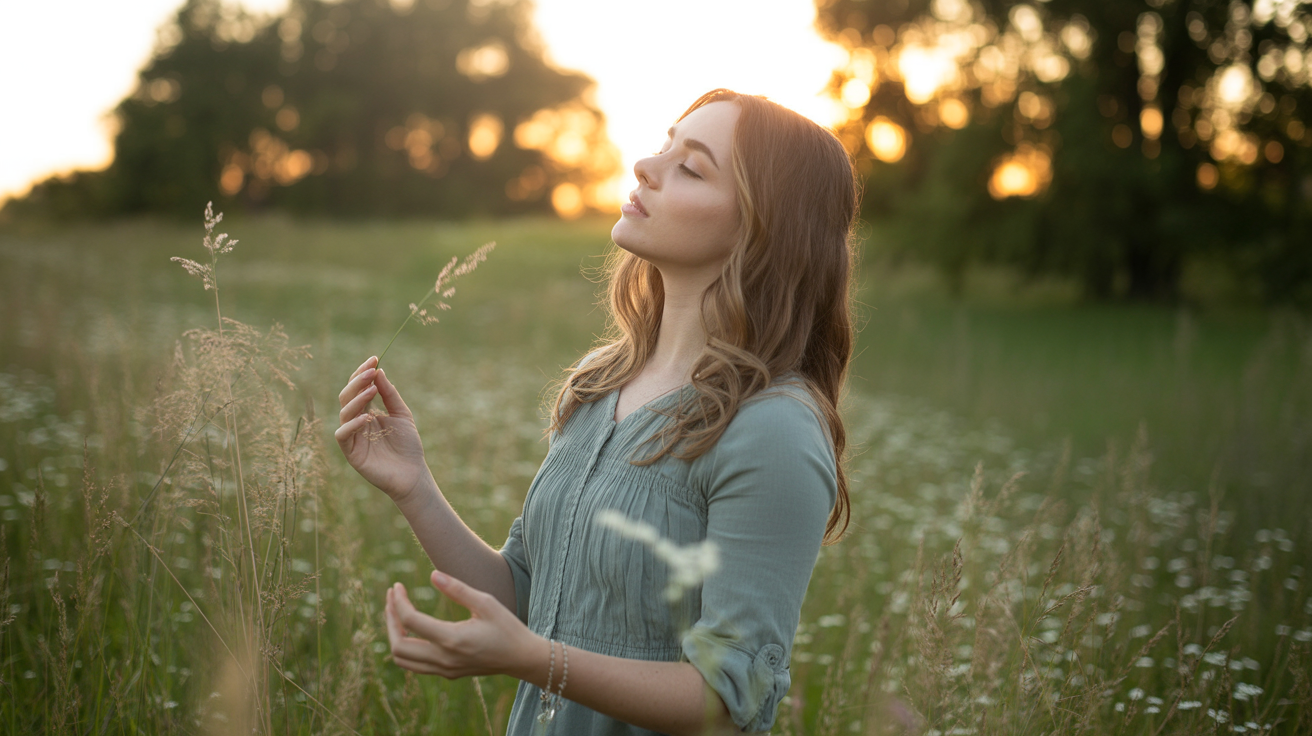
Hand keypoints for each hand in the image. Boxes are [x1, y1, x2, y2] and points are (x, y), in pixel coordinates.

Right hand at [335, 356, 430, 500]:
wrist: (413, 474)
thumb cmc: (408, 445)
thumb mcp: (402, 414)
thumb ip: (390, 394)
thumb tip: (379, 371)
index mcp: (367, 410)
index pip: (359, 387)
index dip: (363, 372)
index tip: (374, 358)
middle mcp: (357, 421)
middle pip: (347, 396)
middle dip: (357, 381)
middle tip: (370, 371)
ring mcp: (353, 436)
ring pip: (344, 412)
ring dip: (357, 399)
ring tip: (372, 389)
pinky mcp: (351, 452)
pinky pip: (343, 434)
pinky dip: (352, 424)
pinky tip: (366, 417)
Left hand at [384, 570, 540, 680]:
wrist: (521, 658)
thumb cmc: (507, 627)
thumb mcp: (485, 603)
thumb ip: (457, 589)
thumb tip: (432, 575)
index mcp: (452, 639)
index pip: (410, 621)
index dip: (398, 602)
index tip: (397, 586)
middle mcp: (444, 659)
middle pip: (397, 646)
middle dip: (389, 619)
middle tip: (392, 598)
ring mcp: (444, 670)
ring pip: (402, 659)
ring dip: (393, 635)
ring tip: (396, 613)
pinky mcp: (446, 673)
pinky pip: (414, 665)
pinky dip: (405, 647)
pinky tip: (411, 629)